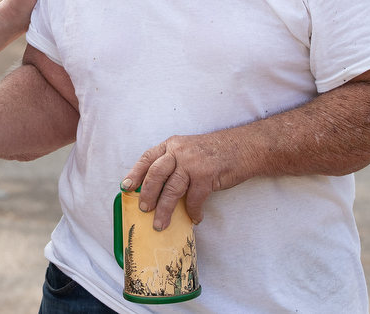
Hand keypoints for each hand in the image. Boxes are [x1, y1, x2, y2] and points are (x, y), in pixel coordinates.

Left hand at [120, 133, 247, 230]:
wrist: (244, 147)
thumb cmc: (215, 153)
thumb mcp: (189, 151)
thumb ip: (173, 164)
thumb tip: (156, 191)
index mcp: (171, 145)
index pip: (147, 158)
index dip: (135, 173)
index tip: (125, 187)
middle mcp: (179, 151)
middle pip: (155, 174)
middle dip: (147, 194)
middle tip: (144, 210)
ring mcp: (192, 162)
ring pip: (172, 189)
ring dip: (165, 209)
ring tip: (160, 224)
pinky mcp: (206, 175)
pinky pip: (194, 198)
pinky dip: (192, 211)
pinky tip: (194, 218)